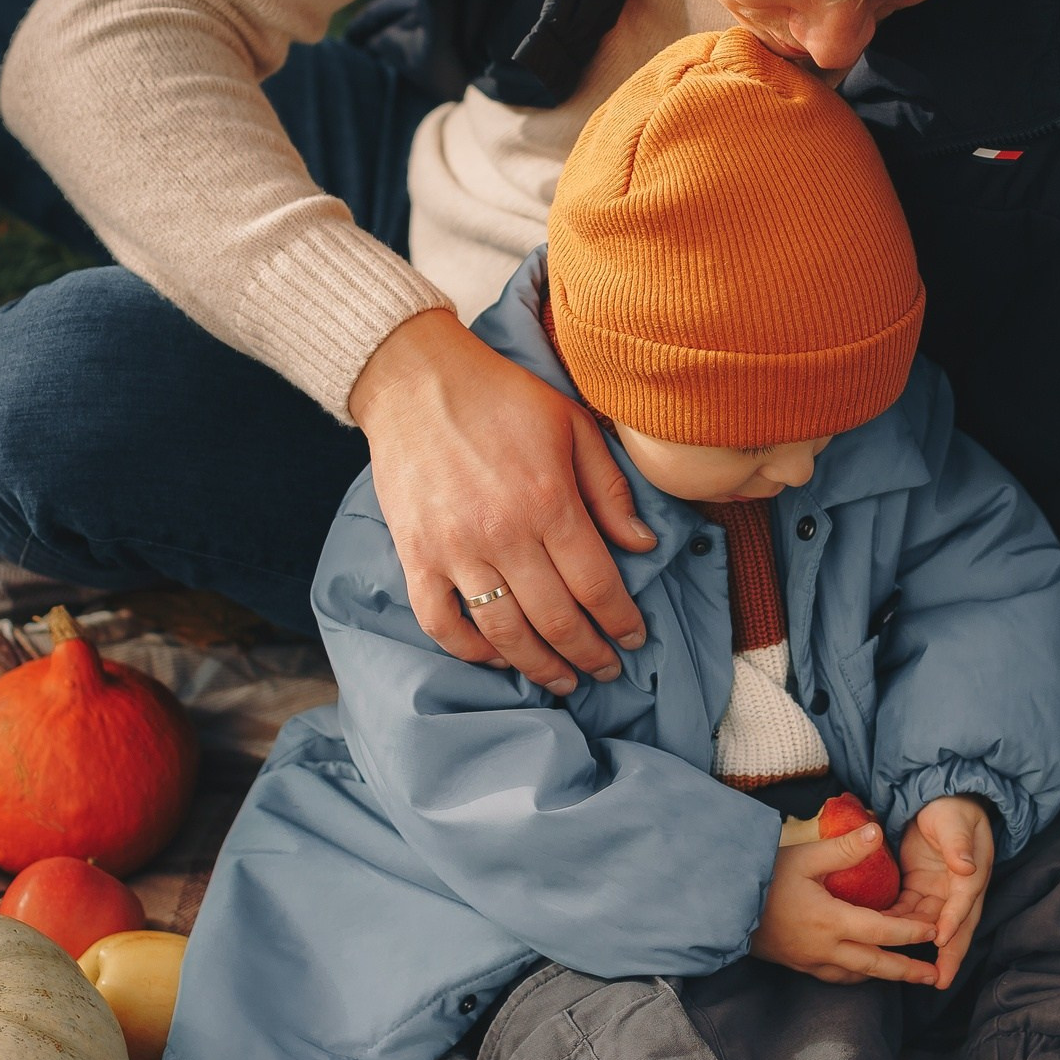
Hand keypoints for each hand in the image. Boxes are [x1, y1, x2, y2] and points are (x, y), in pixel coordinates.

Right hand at [348, 310, 658, 694]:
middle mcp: (503, 533)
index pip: (596, 584)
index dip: (621, 621)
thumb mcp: (572, 426)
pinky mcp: (415, 555)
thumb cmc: (501, 397)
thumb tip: (643, 544)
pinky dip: (470, 650)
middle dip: (589, 653)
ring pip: (504, 632)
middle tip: (606, 669)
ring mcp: (454, 549)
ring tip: (563, 679)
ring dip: (539, 666)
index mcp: (549, 501)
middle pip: (556, 619)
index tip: (635, 638)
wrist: (416, 380)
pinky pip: (441, 622)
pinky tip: (497, 656)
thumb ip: (610, 489)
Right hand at [753, 820, 940, 984]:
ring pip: (856, 976)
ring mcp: (810, 961)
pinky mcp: (798, 965)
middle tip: (934, 976)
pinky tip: (864, 970)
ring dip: (884, 976)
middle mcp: (824, 948)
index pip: (881, 931)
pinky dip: (858, 975)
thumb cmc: (763, 877)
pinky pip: (836, 977)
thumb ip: (843, 848)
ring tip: (906, 974)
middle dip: (907, 971)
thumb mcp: (803, 856)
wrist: (723, 906)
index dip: (910, 933)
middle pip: (875, 966)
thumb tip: (876, 832)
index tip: (934, 931)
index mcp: (830, 921)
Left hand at [886, 796, 995, 989]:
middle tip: (940, 981)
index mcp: (971, 874)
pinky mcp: (919, 888)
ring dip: (920, 946)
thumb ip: (958, 844)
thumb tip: (967, 867)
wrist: (938, 800)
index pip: (964, 901)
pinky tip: (885, 939)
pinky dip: (899, 925)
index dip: (953, 920)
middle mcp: (958, 889)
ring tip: (909, 971)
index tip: (942, 939)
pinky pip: (909, 912)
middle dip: (948, 955)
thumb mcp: (954, 823)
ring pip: (930, 924)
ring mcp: (939, 891)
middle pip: (954, 926)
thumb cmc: (951, 810)